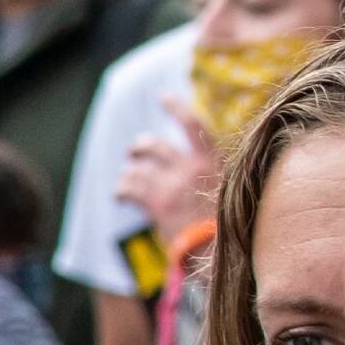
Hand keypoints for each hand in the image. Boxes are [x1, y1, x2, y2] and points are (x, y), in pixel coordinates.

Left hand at [116, 105, 217, 228]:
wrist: (218, 248)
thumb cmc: (222, 221)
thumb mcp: (224, 188)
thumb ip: (205, 173)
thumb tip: (184, 164)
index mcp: (211, 161)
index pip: (193, 125)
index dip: (176, 108)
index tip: (163, 96)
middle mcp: (191, 168)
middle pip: (154, 145)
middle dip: (138, 147)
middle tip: (134, 152)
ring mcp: (173, 185)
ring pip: (137, 168)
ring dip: (129, 174)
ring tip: (128, 181)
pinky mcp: (157, 204)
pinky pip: (128, 188)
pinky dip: (120, 191)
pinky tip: (120, 197)